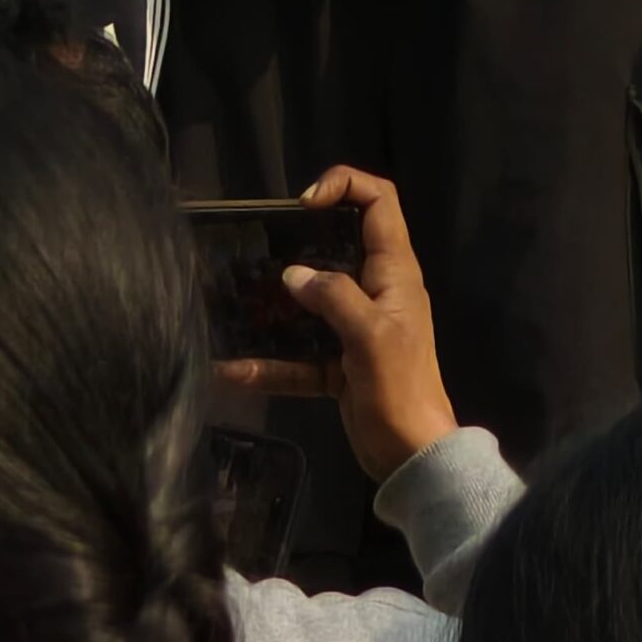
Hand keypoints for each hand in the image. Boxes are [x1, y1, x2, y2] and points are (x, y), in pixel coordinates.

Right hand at [212, 166, 457, 484]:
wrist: (410, 454)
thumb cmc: (400, 388)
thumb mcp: (370, 336)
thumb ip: (334, 298)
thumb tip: (292, 275)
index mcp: (395, 273)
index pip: (380, 204)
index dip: (346, 186)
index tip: (304, 203)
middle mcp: (376, 292)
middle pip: (339, 247)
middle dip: (300, 242)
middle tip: (260, 247)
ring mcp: (355, 328)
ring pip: (311, 302)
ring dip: (275, 305)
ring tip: (235, 300)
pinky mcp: (337, 364)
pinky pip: (297, 355)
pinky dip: (268, 363)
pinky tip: (230, 371)